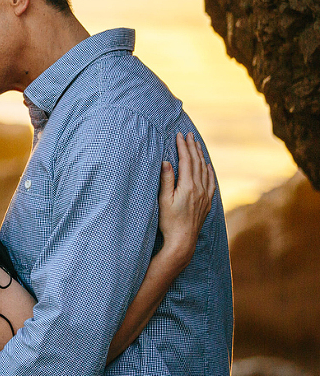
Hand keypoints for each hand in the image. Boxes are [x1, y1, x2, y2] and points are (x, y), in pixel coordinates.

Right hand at [158, 132, 215, 259]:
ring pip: (205, 170)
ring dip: (200, 156)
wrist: (183, 240)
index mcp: (188, 186)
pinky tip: (207, 166)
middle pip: (197, 163)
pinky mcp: (207, 202)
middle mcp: (200, 189)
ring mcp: (205, 195)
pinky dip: (209, 171)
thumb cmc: (169, 221)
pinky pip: (211, 181)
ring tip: (197, 145)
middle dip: (192, 147)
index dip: (183, 147)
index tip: (179, 135)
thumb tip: (166, 161)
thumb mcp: (163, 200)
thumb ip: (166, 180)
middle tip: (188, 135)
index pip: (186, 161)